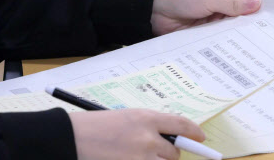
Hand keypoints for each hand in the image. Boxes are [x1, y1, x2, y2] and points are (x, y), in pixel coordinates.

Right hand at [70, 109, 205, 159]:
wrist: (72, 138)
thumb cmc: (97, 127)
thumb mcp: (127, 118)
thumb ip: (150, 126)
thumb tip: (173, 138)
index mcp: (146, 118)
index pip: (181, 125)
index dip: (194, 132)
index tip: (202, 138)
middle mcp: (147, 139)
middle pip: (174, 152)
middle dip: (168, 154)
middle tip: (153, 152)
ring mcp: (140, 158)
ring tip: (140, 155)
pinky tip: (132, 158)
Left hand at [151, 0, 265, 35]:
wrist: (156, 11)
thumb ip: (233, 4)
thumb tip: (258, 6)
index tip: (263, 4)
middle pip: (251, 5)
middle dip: (256, 15)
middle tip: (264, 28)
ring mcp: (220, 14)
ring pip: (240, 22)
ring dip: (243, 29)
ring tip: (248, 39)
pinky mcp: (213, 29)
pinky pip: (228, 34)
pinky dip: (231, 38)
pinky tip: (233, 45)